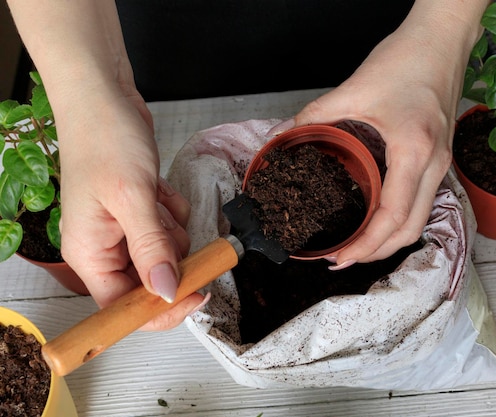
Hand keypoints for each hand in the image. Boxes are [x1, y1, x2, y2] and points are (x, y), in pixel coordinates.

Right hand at [58, 90, 205, 330]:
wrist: (104, 97)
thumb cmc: (104, 139)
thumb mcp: (132, 197)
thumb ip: (152, 248)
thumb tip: (166, 293)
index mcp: (89, 253)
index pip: (122, 306)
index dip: (159, 309)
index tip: (195, 295)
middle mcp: (104, 247)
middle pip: (151, 280)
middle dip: (170, 255)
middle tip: (171, 225)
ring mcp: (123, 229)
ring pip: (167, 252)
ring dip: (173, 228)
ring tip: (156, 196)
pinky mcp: (140, 212)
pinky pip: (171, 226)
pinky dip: (172, 209)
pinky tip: (158, 187)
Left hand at [291, 2, 485, 267]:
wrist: (442, 39)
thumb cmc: (407, 59)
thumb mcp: (354, 88)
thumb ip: (315, 115)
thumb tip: (284, 135)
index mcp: (414, 151)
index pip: (393, 216)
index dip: (366, 245)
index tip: (340, 256)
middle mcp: (435, 164)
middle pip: (411, 229)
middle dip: (378, 252)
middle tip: (344, 257)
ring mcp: (442, 162)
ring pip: (421, 219)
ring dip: (391, 239)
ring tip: (359, 244)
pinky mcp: (441, 157)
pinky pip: (424, 201)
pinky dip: (400, 219)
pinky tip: (378, 216)